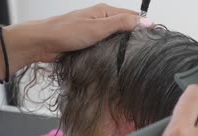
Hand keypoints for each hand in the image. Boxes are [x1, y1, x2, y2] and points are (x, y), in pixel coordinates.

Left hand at [28, 4, 152, 61]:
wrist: (42, 44)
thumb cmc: (64, 32)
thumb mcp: (98, 27)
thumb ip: (122, 24)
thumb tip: (145, 22)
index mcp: (105, 11)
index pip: (133, 16)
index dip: (145, 26)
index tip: (155, 37)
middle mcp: (101, 20)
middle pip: (127, 28)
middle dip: (136, 38)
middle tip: (146, 50)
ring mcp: (96, 33)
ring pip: (118, 40)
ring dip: (124, 48)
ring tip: (134, 57)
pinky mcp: (91, 44)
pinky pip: (108, 49)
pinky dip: (114, 54)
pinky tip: (117, 61)